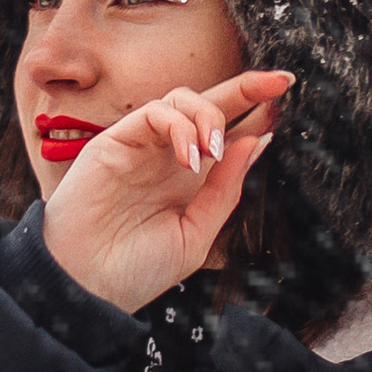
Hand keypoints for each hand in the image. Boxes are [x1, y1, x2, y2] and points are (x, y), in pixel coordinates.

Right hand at [41, 69, 292, 313]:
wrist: (87, 287)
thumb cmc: (137, 270)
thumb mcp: (196, 234)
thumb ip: (224, 189)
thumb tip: (257, 142)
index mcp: (190, 181)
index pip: (228, 135)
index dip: (257, 115)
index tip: (285, 101)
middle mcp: (168, 157)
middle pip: (210, 105)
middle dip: (247, 88)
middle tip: (278, 83)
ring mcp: (141, 147)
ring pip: (181, 99)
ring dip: (209, 115)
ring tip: (215, 150)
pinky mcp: (114, 142)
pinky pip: (152, 113)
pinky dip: (178, 126)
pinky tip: (189, 157)